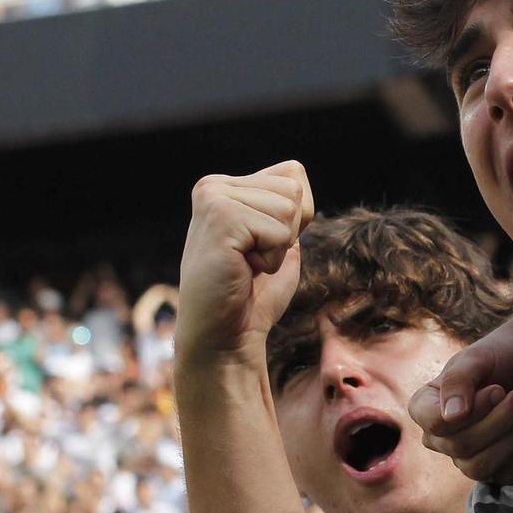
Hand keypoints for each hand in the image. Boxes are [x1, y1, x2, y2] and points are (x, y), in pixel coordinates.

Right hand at [175, 161, 314, 368]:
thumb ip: (287, 208)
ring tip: (246, 266)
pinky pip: (279, 232)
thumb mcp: (277, 241)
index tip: (262, 246)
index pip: (293, 173)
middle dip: (288, 232)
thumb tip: (298, 176)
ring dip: (278, 247)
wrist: (223, 338)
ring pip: (289, 208)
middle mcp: (213, 186)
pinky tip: (242, 271)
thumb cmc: (252, 297)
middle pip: (294, 188)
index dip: (295, 217)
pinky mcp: (220, 218)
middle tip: (253, 261)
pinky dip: (271, 260)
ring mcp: (213, 198)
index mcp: (225, 187)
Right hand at [409, 316, 512, 482]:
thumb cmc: (502, 354)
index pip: (435, 425)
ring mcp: (466, 454)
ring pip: (479, 467)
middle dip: (498, 420)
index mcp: (425, 407)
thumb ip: (458, 381)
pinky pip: (503, 475)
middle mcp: (440, 436)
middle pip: (461, 447)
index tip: (496, 389)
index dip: (472, 411)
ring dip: (511, 436)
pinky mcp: (495, 466)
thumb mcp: (477, 357)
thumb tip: (451, 418)